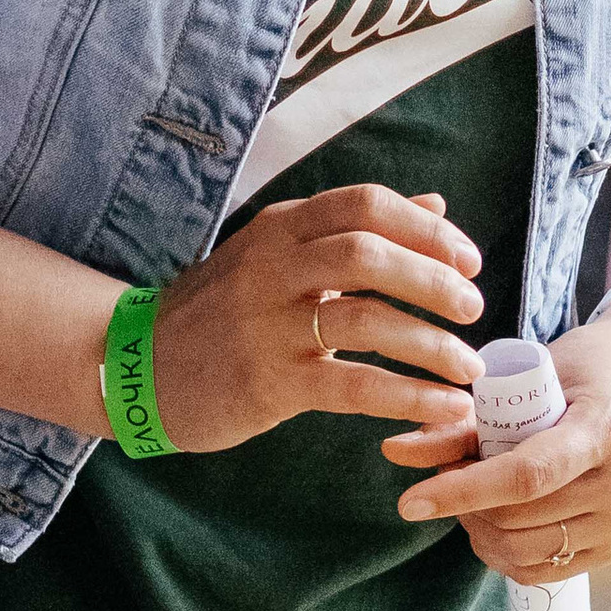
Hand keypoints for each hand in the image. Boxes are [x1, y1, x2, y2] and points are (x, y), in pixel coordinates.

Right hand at [149, 184, 483, 455]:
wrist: (136, 368)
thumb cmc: (220, 312)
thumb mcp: (277, 255)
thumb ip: (354, 230)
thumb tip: (436, 203)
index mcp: (279, 228)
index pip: (365, 204)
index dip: (427, 228)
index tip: (468, 260)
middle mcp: (272, 267)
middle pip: (369, 252)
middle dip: (434, 279)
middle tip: (474, 308)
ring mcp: (267, 326)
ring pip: (366, 320)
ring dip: (431, 344)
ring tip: (468, 368)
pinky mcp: (267, 383)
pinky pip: (353, 385)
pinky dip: (409, 396)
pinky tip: (445, 408)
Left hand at [380, 300, 610, 580]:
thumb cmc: (591, 364)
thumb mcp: (532, 376)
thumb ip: (467, 420)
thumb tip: (394, 452)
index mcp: (606, 430)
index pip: (526, 476)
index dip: (463, 492)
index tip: (410, 502)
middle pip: (520, 519)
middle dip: (465, 506)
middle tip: (446, 476)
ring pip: (528, 553)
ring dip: (482, 532)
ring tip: (471, 497)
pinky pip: (547, 570)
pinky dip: (507, 554)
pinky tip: (494, 524)